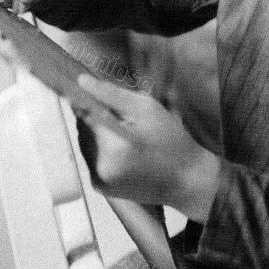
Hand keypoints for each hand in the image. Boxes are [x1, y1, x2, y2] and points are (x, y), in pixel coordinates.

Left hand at [76, 75, 221, 220]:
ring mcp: (99, 179)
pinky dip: (100, 150)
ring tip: (125, 135)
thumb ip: (112, 95)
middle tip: (123, 118)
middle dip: (96, 118)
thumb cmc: (171, 141)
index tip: (100, 96)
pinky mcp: (99, 187)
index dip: (88, 100)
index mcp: (114, 145)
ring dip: (97, 134)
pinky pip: (90, 158)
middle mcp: (101, 166)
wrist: (186, 181)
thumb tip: (81, 81)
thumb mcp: (147, 109)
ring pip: (84, 143)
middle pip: (82, 129)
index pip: (83, 113)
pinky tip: (122, 149)